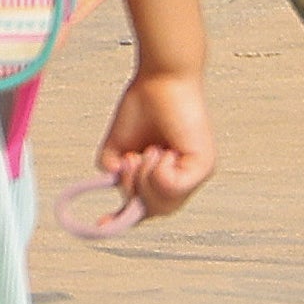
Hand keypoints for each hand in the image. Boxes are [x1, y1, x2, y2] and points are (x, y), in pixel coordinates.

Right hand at [97, 58, 219, 222]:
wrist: (161, 78)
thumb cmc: (142, 106)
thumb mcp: (118, 147)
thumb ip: (116, 173)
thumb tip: (122, 191)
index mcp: (164, 174)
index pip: (148, 207)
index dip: (123, 218)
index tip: (100, 225)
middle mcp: (183, 177)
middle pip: (152, 211)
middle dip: (134, 189)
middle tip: (132, 160)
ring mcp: (195, 174)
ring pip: (162, 205)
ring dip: (145, 179)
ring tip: (148, 151)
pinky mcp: (203, 166)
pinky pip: (172, 189)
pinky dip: (159, 173)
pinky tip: (162, 151)